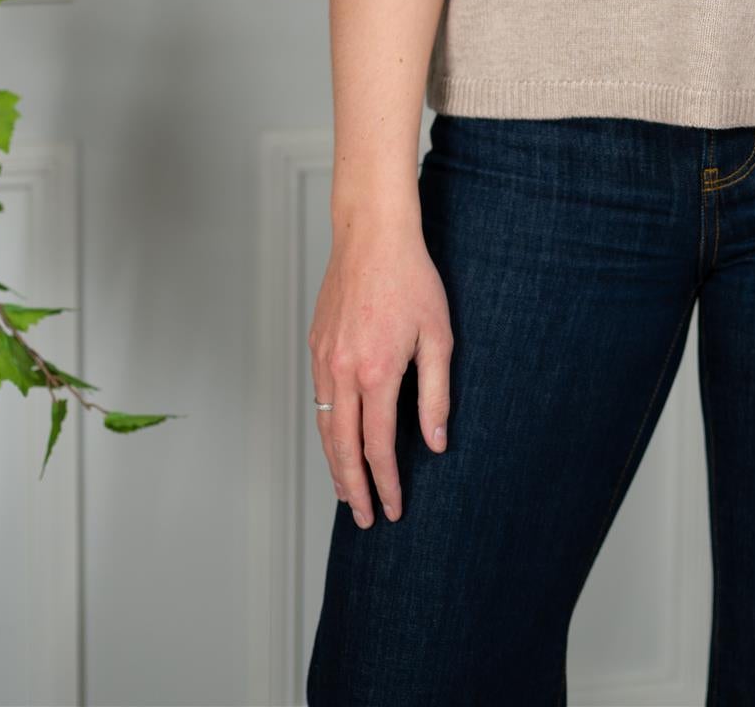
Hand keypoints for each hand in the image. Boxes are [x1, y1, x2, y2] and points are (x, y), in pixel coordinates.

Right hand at [308, 219, 453, 527]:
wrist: (372, 236)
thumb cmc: (412, 279)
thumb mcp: (438, 336)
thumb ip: (436, 394)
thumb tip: (435, 443)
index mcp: (377, 373)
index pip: (378, 447)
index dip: (385, 483)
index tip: (392, 508)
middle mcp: (343, 373)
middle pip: (343, 448)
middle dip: (353, 488)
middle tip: (363, 519)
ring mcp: (324, 360)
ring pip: (324, 428)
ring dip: (334, 465)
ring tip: (346, 491)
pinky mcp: (316, 347)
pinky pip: (318, 400)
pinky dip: (325, 430)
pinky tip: (336, 440)